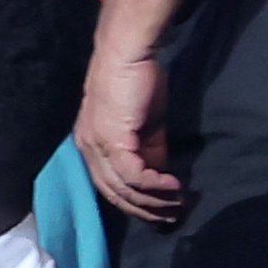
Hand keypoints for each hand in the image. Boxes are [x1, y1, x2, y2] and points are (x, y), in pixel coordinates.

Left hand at [77, 44, 180, 223]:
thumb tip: (158, 175)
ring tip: (179, 203)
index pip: (110, 187)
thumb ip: (147, 151)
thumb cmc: (136, 83)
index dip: (136, 203)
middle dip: (147, 210)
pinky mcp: (111, 140)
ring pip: (125, 189)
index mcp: (91, 145)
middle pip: (115, 194)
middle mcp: (88, 149)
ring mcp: (97, 145)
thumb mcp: (143, 125)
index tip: (161, 212)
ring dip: (155, 202)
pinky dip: (156, 186)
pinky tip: (174, 186)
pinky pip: (134, 176)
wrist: (127, 53)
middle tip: (174, 215)